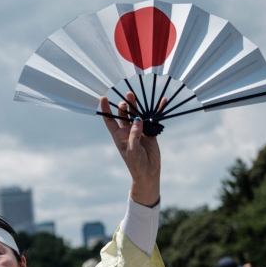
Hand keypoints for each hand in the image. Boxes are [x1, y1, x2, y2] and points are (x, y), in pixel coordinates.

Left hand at [100, 92, 160, 206]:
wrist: (148, 172)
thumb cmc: (136, 163)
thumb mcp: (132, 150)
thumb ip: (134, 134)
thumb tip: (137, 119)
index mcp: (118, 135)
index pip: (110, 120)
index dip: (106, 109)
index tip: (103, 98)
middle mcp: (127, 131)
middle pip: (123, 114)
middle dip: (124, 104)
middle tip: (126, 98)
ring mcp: (139, 130)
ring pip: (136, 113)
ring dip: (135, 104)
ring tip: (133, 94)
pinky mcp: (150, 131)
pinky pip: (153, 118)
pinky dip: (157, 110)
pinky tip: (162, 102)